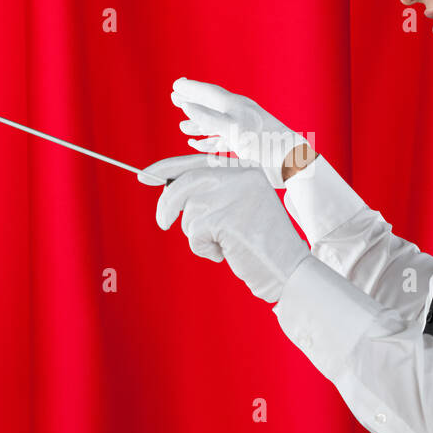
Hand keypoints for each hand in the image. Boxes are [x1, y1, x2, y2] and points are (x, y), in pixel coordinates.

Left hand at [138, 154, 311, 303]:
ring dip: (197, 234)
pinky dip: (203, 248)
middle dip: (167, 204)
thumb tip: (168, 190)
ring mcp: (234, 196)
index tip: (144, 175)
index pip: (197, 162)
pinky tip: (225, 253)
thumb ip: (211, 195)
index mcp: (246, 171)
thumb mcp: (239, 210)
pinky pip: (194, 233)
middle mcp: (241, 177)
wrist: (289, 270)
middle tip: (162, 222)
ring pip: (189, 212)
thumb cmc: (262, 245)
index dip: (167, 168)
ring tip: (223, 244)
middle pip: (185, 183)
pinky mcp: (225, 218)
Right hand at [169, 77, 310, 188]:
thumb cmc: (264, 143)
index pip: (209, 93)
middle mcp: (239, 115)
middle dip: (192, 102)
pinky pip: (222, 141)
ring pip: (215, 125)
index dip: (191, 89)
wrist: (291, 162)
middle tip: (174, 97)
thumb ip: (208, 118)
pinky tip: (199, 145)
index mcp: (236, 106)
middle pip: (210, 105)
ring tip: (181, 127)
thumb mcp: (234, 129)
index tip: (175, 85)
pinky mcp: (247, 147)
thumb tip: (185, 104)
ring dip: (197, 125)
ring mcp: (243, 130)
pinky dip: (208, 142)